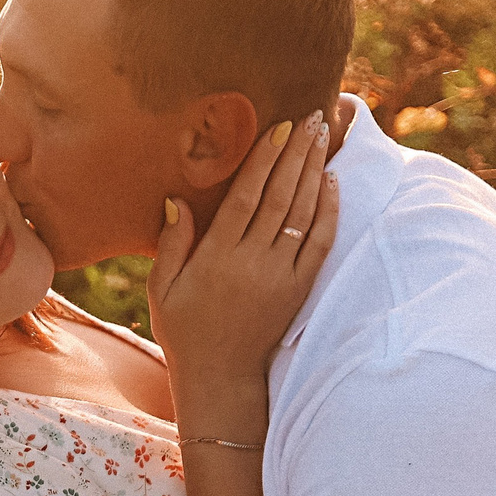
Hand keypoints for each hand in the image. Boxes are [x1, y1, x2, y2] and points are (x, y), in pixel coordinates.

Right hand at [148, 108, 338, 437]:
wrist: (221, 379)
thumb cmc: (185, 331)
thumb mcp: (163, 289)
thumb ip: (172, 243)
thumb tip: (176, 199)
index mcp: (216, 258)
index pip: (245, 198)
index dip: (264, 160)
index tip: (280, 128)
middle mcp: (252, 263)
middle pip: (279, 197)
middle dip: (296, 154)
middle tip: (311, 117)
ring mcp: (280, 276)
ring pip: (301, 214)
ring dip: (314, 171)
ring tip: (323, 136)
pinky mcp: (298, 290)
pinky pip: (319, 244)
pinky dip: (328, 211)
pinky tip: (332, 182)